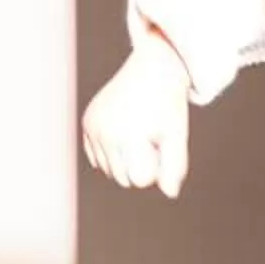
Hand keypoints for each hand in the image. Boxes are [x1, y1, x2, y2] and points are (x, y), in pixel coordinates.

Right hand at [82, 27, 195, 197]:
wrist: (153, 69)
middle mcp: (106, 131)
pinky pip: (98, 158)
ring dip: (126, 160)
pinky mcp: (87, 122)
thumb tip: (170, 193)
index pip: (140, 179)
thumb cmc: (168, 105)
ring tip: (139, 133)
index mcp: (129, 135)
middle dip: (141, 165)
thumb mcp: (177, 135)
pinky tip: (125, 133)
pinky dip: (112, 152)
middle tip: (152, 138)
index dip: (156, 168)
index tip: (162, 147)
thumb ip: (175, 167)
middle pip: (124, 178)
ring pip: (109, 171)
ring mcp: (93, 126)